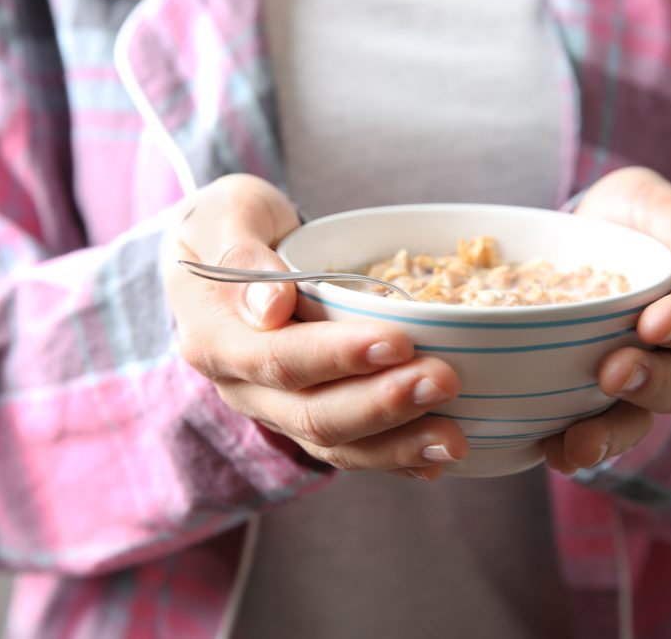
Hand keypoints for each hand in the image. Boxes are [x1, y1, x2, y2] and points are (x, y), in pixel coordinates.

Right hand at [161, 174, 466, 479]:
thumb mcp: (228, 212)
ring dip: (397, 444)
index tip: (398, 342)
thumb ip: (242, 250)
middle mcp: (240, 386)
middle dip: (383, 404)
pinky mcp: (303, 417)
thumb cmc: (230, 224)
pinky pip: (349, 450)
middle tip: (445, 382)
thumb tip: (271, 306)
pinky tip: (437, 458)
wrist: (219, 255)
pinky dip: (395, 458)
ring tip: (456, 438)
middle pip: (311, 413)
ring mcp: (272, 409)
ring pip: (333, 443)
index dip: (337, 357)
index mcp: (214, 336)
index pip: (276, 358)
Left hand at [541, 167, 670, 474]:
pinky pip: (588, 431)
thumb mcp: (649, 203)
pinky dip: (571, 447)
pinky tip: (550, 453)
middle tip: (614, 373)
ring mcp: (633, 379)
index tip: (655, 322)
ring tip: (578, 443)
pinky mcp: (588, 397)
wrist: (574, 235)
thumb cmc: (625, 217)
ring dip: (610, 434)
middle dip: (649, 381)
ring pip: (636, 419)